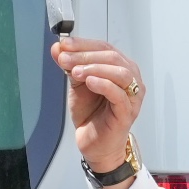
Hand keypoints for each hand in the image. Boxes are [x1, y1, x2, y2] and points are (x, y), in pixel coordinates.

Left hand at [52, 37, 144, 188]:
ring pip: (119, 73)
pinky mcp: (128, 112)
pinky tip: (89, 81)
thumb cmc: (92, 114)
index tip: (64, 44)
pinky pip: (118, 94)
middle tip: (65, 58)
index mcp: (120, 68)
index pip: (104, 48)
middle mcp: (130, 79)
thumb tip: (57, 48)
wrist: (94, 144)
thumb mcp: (77, 84)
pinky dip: (104, 84)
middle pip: (112, 58)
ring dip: (94, 68)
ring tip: (75, 71)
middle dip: (86, 55)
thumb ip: (70, 66)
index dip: (84, 44)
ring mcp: (131, 96)